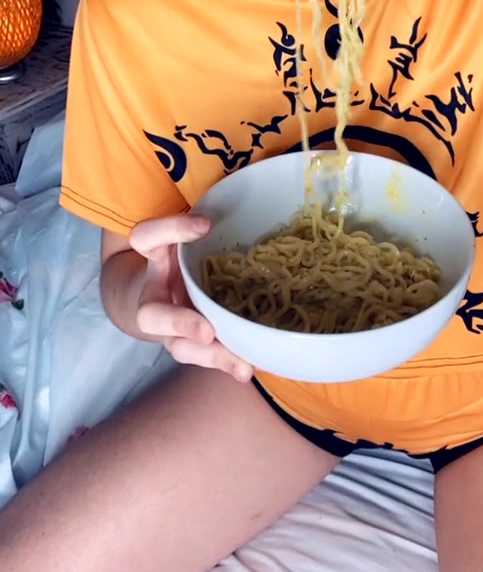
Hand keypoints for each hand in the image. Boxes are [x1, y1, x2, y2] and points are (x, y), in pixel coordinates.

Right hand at [131, 214, 252, 380]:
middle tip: (206, 332)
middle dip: (179, 323)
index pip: (147, 238)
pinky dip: (226, 364)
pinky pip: (203, 357)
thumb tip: (236, 202)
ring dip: (210, 356)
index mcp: (151, 258)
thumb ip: (197, 219)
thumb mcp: (182, 228)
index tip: (204, 224)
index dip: (173, 230)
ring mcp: (169, 326)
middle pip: (152, 315)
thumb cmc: (177, 250)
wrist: (155, 287)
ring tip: (241, 365)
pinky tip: (246, 370)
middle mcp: (154, 296)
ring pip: (180, 347)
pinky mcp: (188, 343)